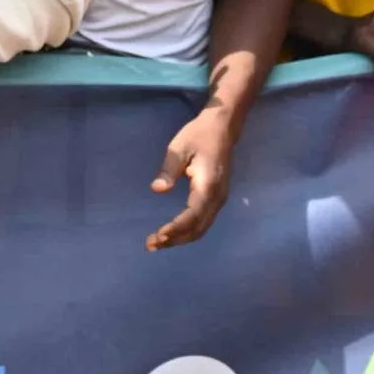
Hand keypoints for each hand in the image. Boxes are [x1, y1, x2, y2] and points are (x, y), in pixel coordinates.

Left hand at [147, 106, 237, 248]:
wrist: (222, 128)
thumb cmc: (198, 135)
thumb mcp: (179, 148)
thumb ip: (168, 170)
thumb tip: (157, 189)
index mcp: (208, 185)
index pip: (192, 214)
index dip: (176, 228)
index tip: (159, 235)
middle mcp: (217, 197)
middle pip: (198, 227)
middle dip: (175, 239)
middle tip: (151, 244)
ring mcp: (219, 199)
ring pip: (202, 228)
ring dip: (181, 238)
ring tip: (158, 243)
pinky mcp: (217, 199)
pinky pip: (203, 222)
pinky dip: (188, 231)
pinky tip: (173, 233)